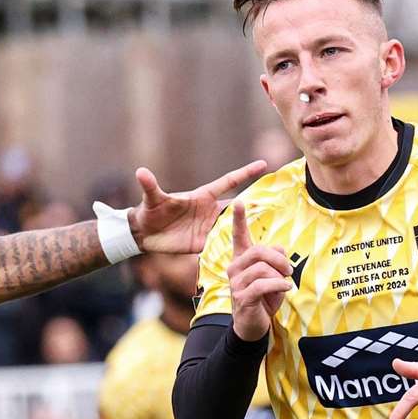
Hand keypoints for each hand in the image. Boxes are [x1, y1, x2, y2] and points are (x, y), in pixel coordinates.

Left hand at [129, 160, 267, 253]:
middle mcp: (209, 211)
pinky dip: (233, 248)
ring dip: (247, 229)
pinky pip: (221, 245)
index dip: (245, 173)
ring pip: (232, 227)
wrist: (144, 233)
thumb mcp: (151, 198)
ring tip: (268, 231)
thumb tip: (140, 171)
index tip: (264, 164)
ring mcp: (208, 227)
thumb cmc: (149, 210)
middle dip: (255, 205)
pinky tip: (248, 254)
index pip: (229, 182)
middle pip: (236, 207)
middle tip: (277, 203)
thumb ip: (149, 186)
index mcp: (202, 196)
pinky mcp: (203, 244)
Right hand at [227, 201, 291, 340]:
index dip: (238, 220)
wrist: (253, 326)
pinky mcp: (241, 298)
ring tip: (285, 284)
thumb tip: (280, 248)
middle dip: (278, 259)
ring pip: (262, 269)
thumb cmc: (263, 300)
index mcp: (242, 261)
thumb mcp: (274, 277)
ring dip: (279, 276)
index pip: (239, 237)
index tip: (238, 202)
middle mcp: (235, 269)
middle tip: (289, 270)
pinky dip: (278, 285)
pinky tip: (285, 288)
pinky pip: (262, 284)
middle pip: (258, 251)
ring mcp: (236, 284)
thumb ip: (276, 260)